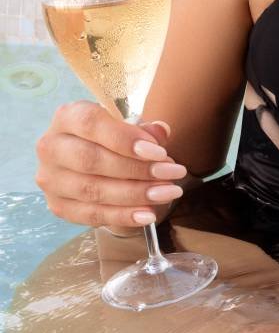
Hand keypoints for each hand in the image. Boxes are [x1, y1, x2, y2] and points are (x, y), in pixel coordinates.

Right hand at [35, 102, 187, 233]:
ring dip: (135, 194)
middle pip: (92, 160)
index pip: (91, 124)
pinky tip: (148, 214)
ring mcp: (51, 179)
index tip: (160, 151)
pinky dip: (122, 216)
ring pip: (93, 190)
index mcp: (67, 117)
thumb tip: (161, 132)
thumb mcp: (124, 124)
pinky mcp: (58, 205)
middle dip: (137, 169)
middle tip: (173, 173)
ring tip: (168, 192)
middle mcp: (51, 147)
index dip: (126, 139)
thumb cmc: (109, 136)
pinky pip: (91, 215)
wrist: (87, 157)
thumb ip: (143, 128)